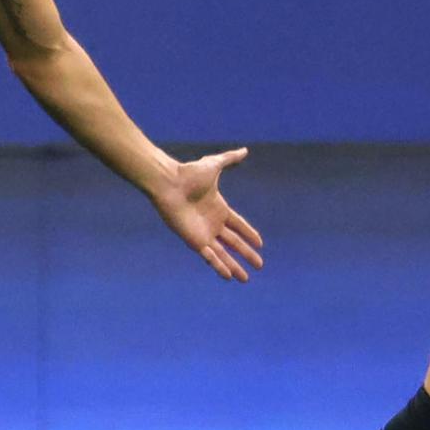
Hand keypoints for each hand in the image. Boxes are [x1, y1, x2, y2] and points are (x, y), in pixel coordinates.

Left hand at [149, 148, 265, 281]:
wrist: (169, 183)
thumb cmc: (188, 173)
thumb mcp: (214, 165)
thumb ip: (229, 159)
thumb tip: (244, 150)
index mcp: (219, 208)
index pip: (238, 224)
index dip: (249, 234)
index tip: (260, 243)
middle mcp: (212, 223)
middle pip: (234, 243)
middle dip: (247, 254)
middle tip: (259, 265)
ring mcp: (203, 233)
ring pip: (223, 254)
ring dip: (235, 266)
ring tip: (245, 279)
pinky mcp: (194, 240)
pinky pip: (209, 257)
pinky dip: (219, 266)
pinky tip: (229, 276)